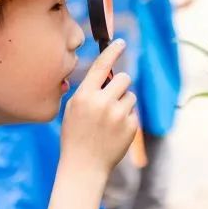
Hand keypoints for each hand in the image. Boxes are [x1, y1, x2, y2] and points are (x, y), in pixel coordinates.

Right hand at [61, 39, 137, 176]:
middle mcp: (102, 103)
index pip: (101, 66)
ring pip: (131, 95)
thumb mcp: (73, 109)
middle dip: (120, 85)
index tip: (122, 42)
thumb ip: (89, 90)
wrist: (84, 166)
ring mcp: (118, 115)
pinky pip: (134, 112)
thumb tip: (109, 74)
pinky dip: (127, 119)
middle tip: (112, 98)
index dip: (112, 51)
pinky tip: (115, 132)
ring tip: (110, 120)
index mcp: (84, 96)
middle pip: (124, 78)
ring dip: (124, 103)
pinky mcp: (130, 126)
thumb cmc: (76, 135)